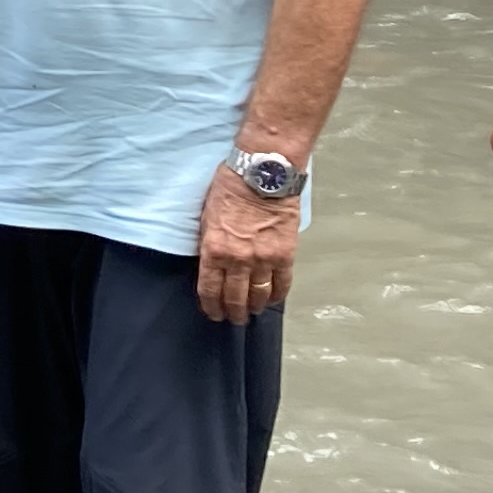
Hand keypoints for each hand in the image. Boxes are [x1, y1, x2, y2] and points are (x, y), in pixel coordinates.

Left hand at [194, 168, 299, 326]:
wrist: (263, 173)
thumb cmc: (231, 188)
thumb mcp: (207, 217)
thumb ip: (210, 245)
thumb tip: (212, 265)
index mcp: (214, 250)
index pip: (210, 290)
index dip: (211, 307)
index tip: (213, 313)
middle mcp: (238, 260)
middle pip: (234, 298)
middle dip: (232, 313)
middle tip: (233, 318)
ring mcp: (263, 259)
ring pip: (258, 295)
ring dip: (253, 307)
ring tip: (251, 311)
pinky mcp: (285, 254)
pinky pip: (282, 284)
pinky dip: (276, 295)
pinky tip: (271, 299)